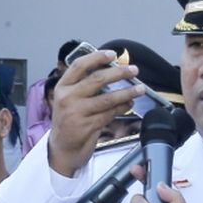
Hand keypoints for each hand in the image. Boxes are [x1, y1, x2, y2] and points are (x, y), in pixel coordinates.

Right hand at [47, 50, 144, 176]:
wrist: (62, 148)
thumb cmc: (69, 121)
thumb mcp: (70, 100)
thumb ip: (85, 86)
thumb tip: (112, 72)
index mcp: (63, 87)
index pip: (79, 66)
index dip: (96, 57)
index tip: (112, 54)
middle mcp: (68, 98)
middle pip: (96, 80)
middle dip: (118, 73)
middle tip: (133, 70)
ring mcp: (77, 113)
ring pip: (106, 98)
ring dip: (126, 92)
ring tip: (139, 89)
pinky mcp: (87, 126)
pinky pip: (110, 113)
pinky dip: (122, 108)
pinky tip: (129, 104)